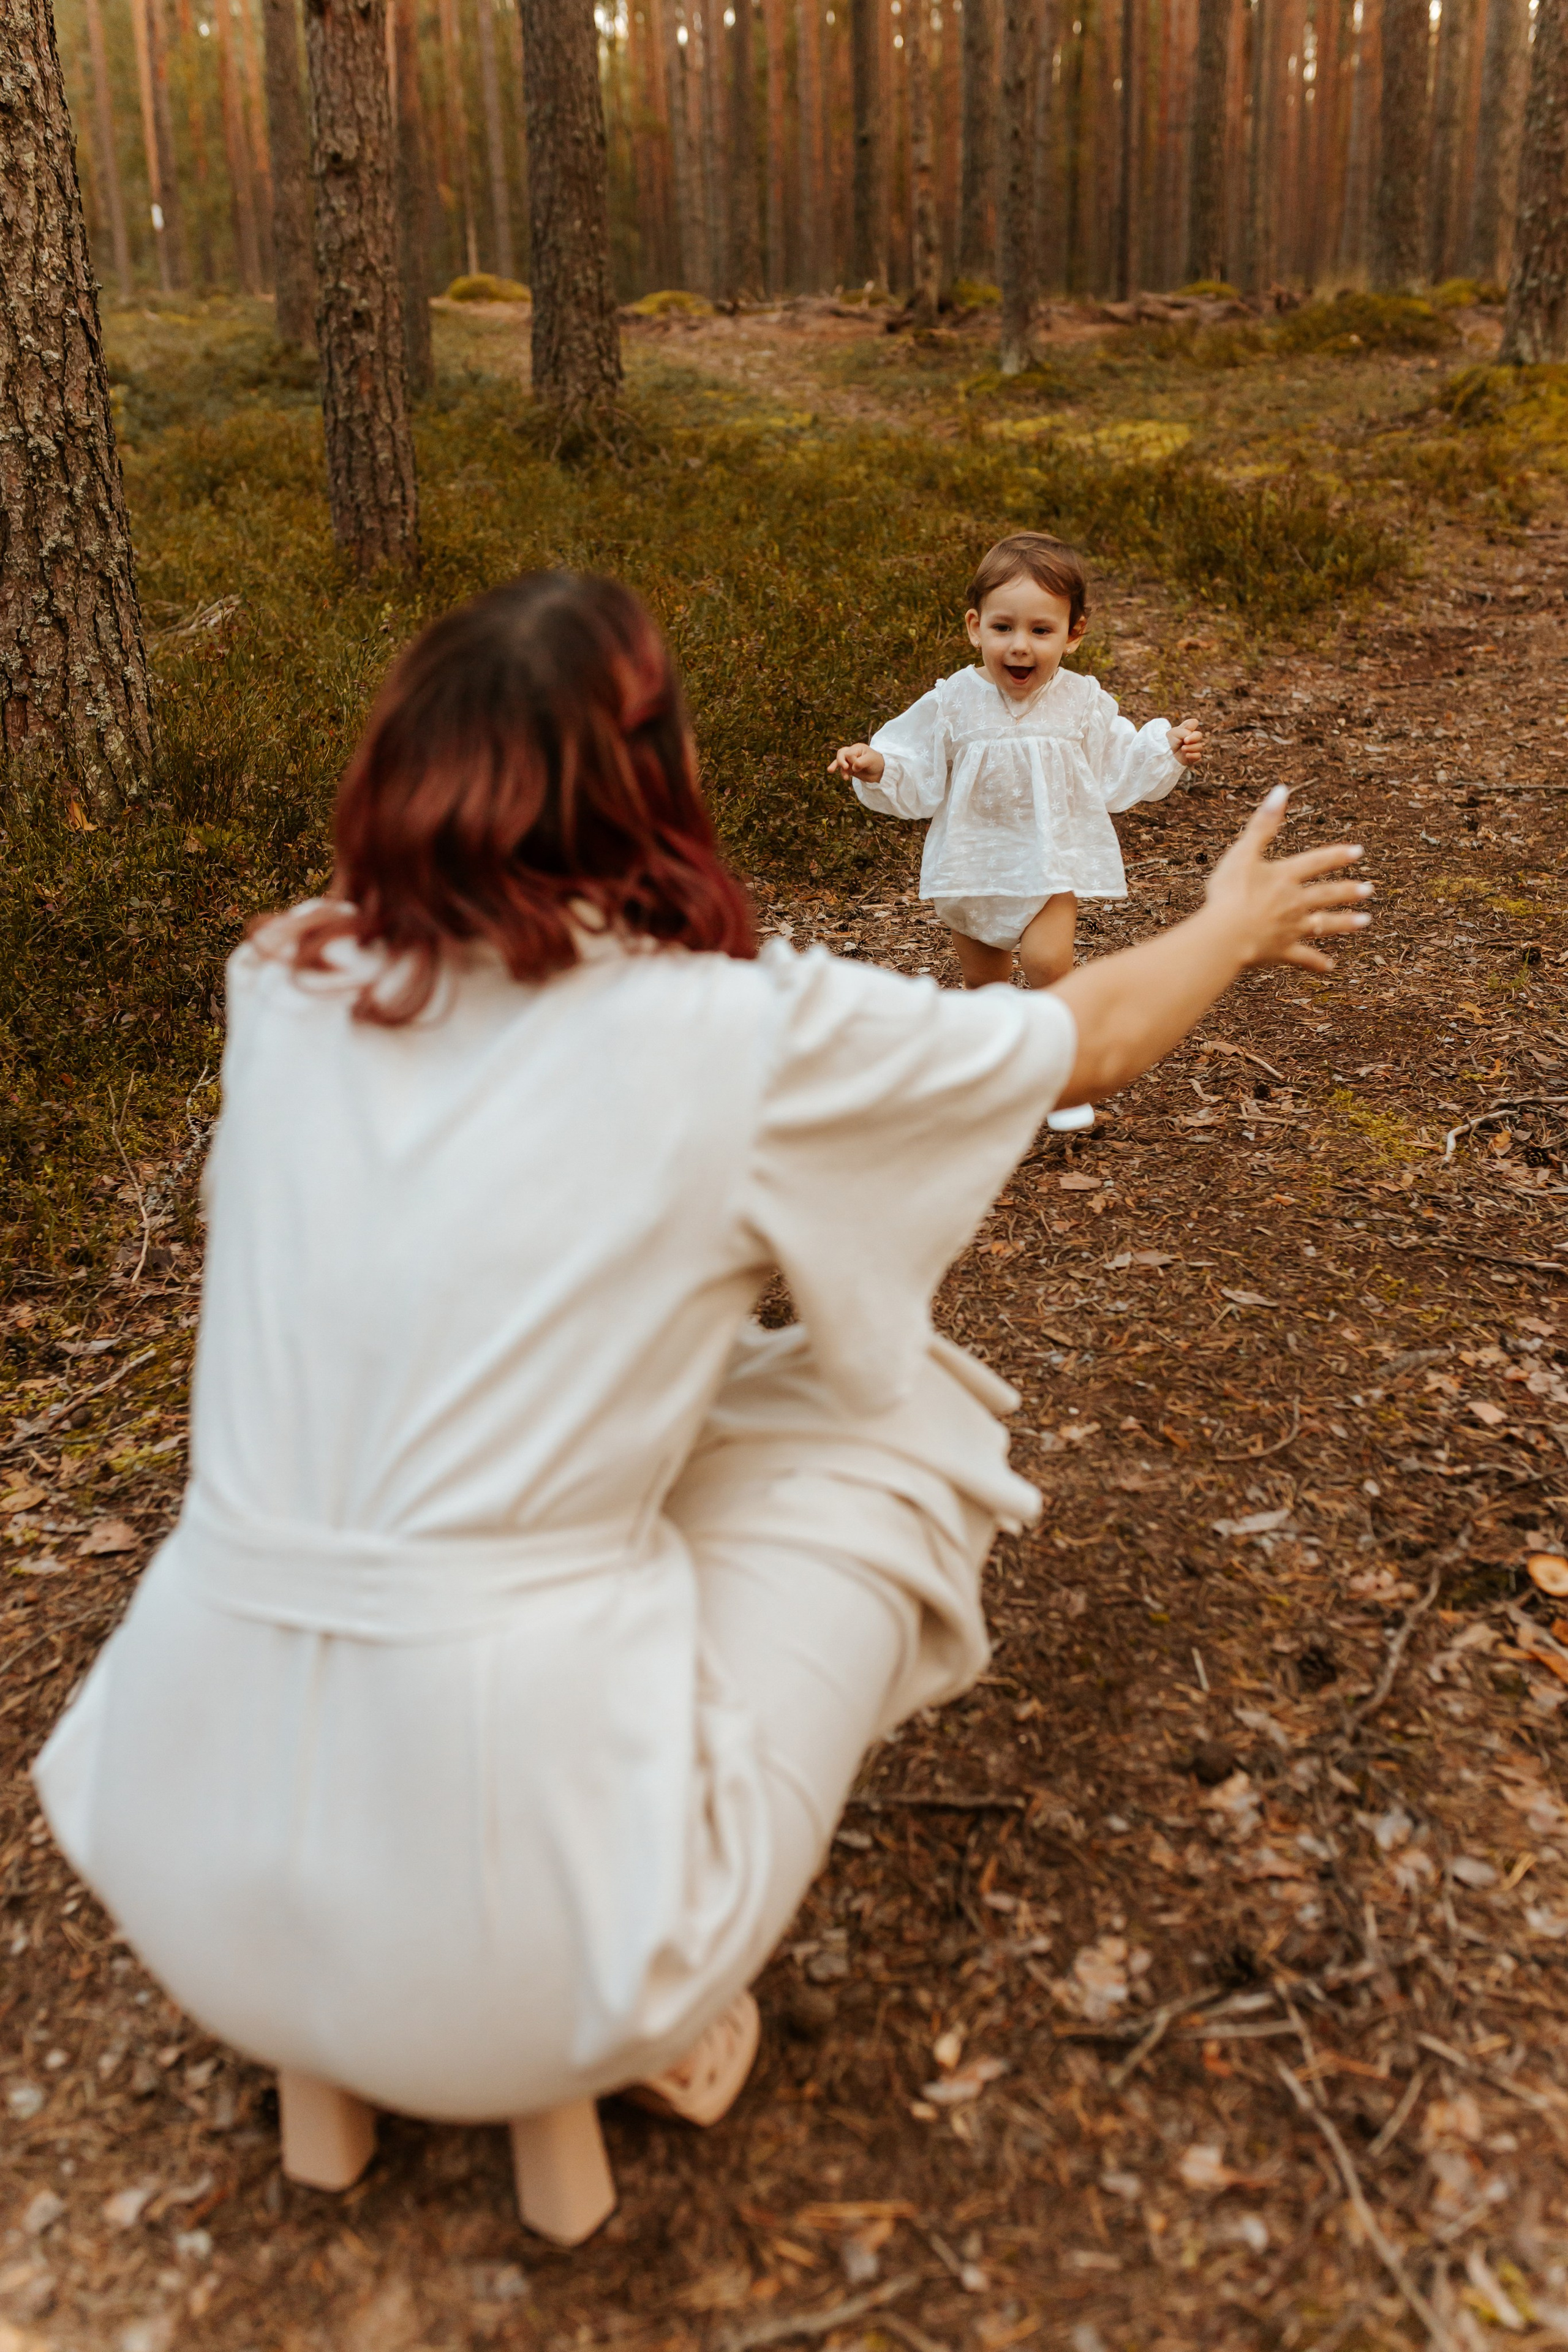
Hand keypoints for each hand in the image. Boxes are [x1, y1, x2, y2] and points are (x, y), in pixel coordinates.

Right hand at [829, 742, 884, 782]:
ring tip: (830, 770)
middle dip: (840, 761)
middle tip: (845, 767)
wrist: (880, 771)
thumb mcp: (871, 760)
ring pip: (838, 760)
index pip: (849, 753)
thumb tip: (852, 768)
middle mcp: (852, 752)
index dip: (853, 760)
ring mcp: (850, 761)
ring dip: (835, 765)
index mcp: (857, 748)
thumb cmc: (877, 762)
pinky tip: (844, 778)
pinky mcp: (849, 769)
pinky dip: (841, 773)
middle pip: (841, 753)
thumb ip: (861, 762)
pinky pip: (841, 769)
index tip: (860, 765)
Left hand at [1169, 717, 1204, 764]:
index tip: (1185, 729)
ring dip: (1191, 747)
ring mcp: (1192, 748)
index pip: (1194, 723)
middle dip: (1194, 737)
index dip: (1192, 725)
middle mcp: (1191, 738)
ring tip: (1182, 749)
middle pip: (1199, 735)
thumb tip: (1191, 736)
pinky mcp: (1192, 757)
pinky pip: (1198, 756)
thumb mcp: (1174, 733)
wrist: (1162, 755)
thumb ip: (1185, 731)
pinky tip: (1186, 755)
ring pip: (1199, 746)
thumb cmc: (1167, 742)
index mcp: (1186, 730)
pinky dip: (1193, 755)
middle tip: (1185, 741)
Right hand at [1203, 786, 1371, 972]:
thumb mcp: (1244, 853)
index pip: (1316, 862)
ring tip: (1365, 922)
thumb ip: (1263, 824)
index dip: (1336, 856)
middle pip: (1327, 895)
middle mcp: (1295, 902)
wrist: (1226, 935)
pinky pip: (1303, 958)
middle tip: (1369, 889)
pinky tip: (1330, 968)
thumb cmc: (1229, 893)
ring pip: (1324, 925)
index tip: (1357, 853)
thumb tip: (1281, 791)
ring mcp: (1291, 928)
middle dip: (1348, 891)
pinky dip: (1316, 963)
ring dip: (1345, 923)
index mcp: (1285, 877)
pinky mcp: (1281, 951)